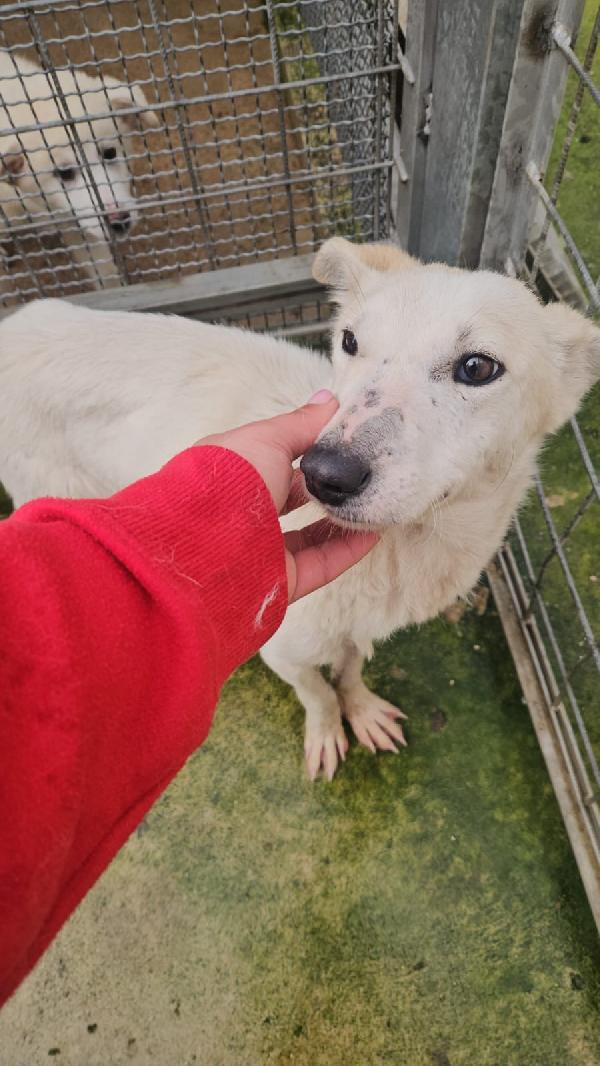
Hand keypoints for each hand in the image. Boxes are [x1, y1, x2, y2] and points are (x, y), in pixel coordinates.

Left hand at [196, 391, 378, 601]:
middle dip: (327, 488)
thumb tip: (332, 400)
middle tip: (364, 473)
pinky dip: (347, 550)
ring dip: (343, 520)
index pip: (276, 460)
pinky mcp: (280, 580)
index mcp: (235, 474)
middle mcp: (246, 512)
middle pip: (293, 499)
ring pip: (310, 536)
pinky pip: (320, 565)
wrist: (208, 543)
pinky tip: (373, 532)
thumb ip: (302, 424)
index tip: (345, 442)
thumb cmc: (229, 479)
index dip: (308, 451)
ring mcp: (262, 549)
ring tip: (376, 502)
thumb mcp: (267, 439)